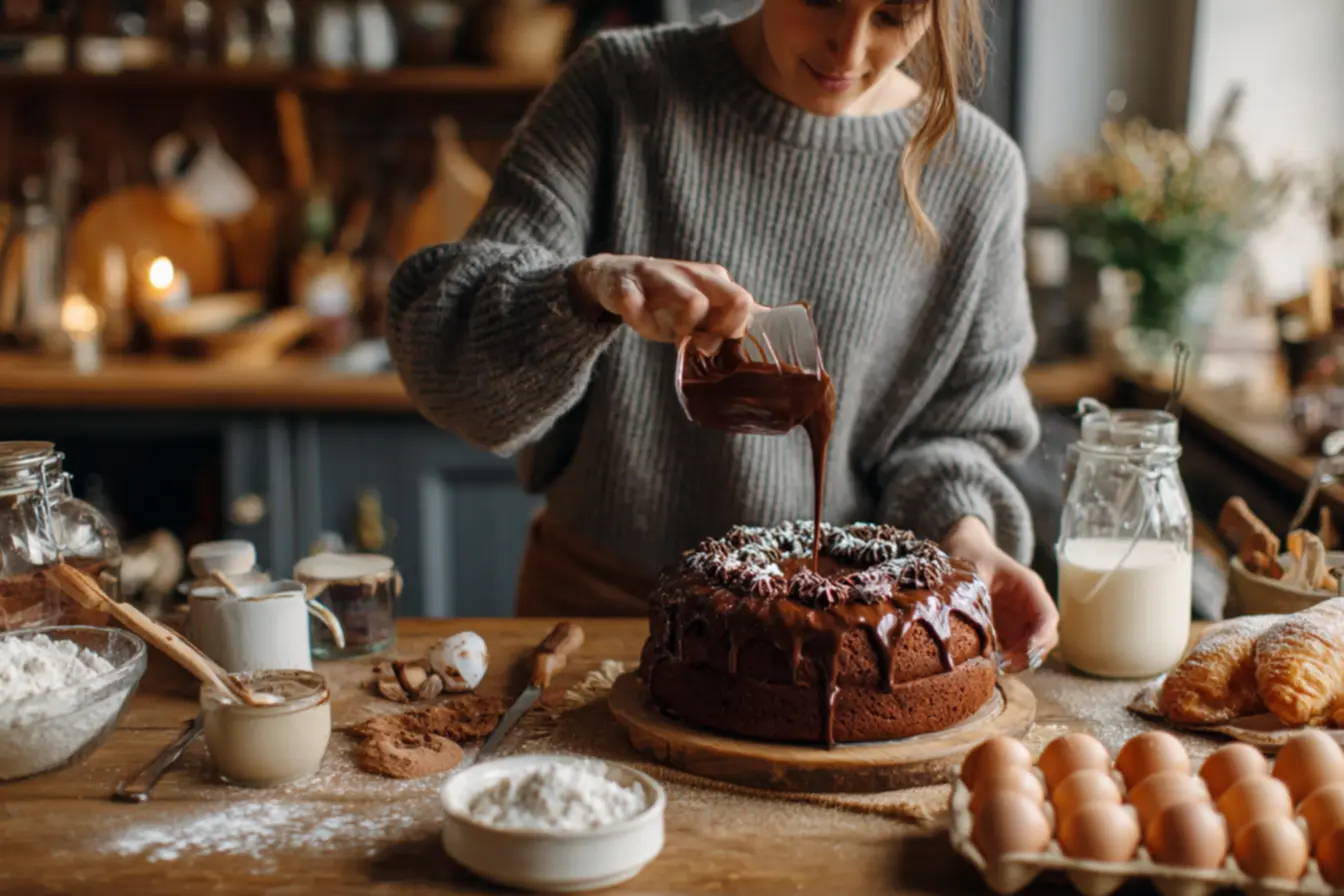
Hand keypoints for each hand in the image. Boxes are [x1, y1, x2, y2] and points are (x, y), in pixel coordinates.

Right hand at [570, 254, 759, 352]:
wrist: (617, 277)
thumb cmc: (667, 300)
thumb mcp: (703, 309)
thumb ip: (734, 320)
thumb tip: (774, 328)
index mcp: (717, 281)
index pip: (748, 306)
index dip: (737, 333)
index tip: (720, 344)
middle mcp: (695, 275)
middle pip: (737, 299)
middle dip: (725, 332)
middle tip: (700, 342)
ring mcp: (662, 277)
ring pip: (693, 302)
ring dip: (687, 330)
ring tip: (672, 337)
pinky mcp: (629, 285)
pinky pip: (636, 304)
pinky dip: (640, 321)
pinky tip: (639, 322)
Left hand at [941, 516, 1058, 673]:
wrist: (961, 548)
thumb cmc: (968, 556)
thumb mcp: (970, 573)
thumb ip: (976, 597)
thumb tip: (977, 627)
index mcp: (1028, 586)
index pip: (1048, 616)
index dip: (1041, 638)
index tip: (1026, 651)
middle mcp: (1029, 604)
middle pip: (1045, 636)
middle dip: (1029, 653)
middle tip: (1004, 663)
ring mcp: (1019, 617)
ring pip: (1032, 646)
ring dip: (1019, 660)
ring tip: (996, 666)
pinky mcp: (1007, 627)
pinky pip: (1015, 648)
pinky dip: (1007, 659)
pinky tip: (989, 663)